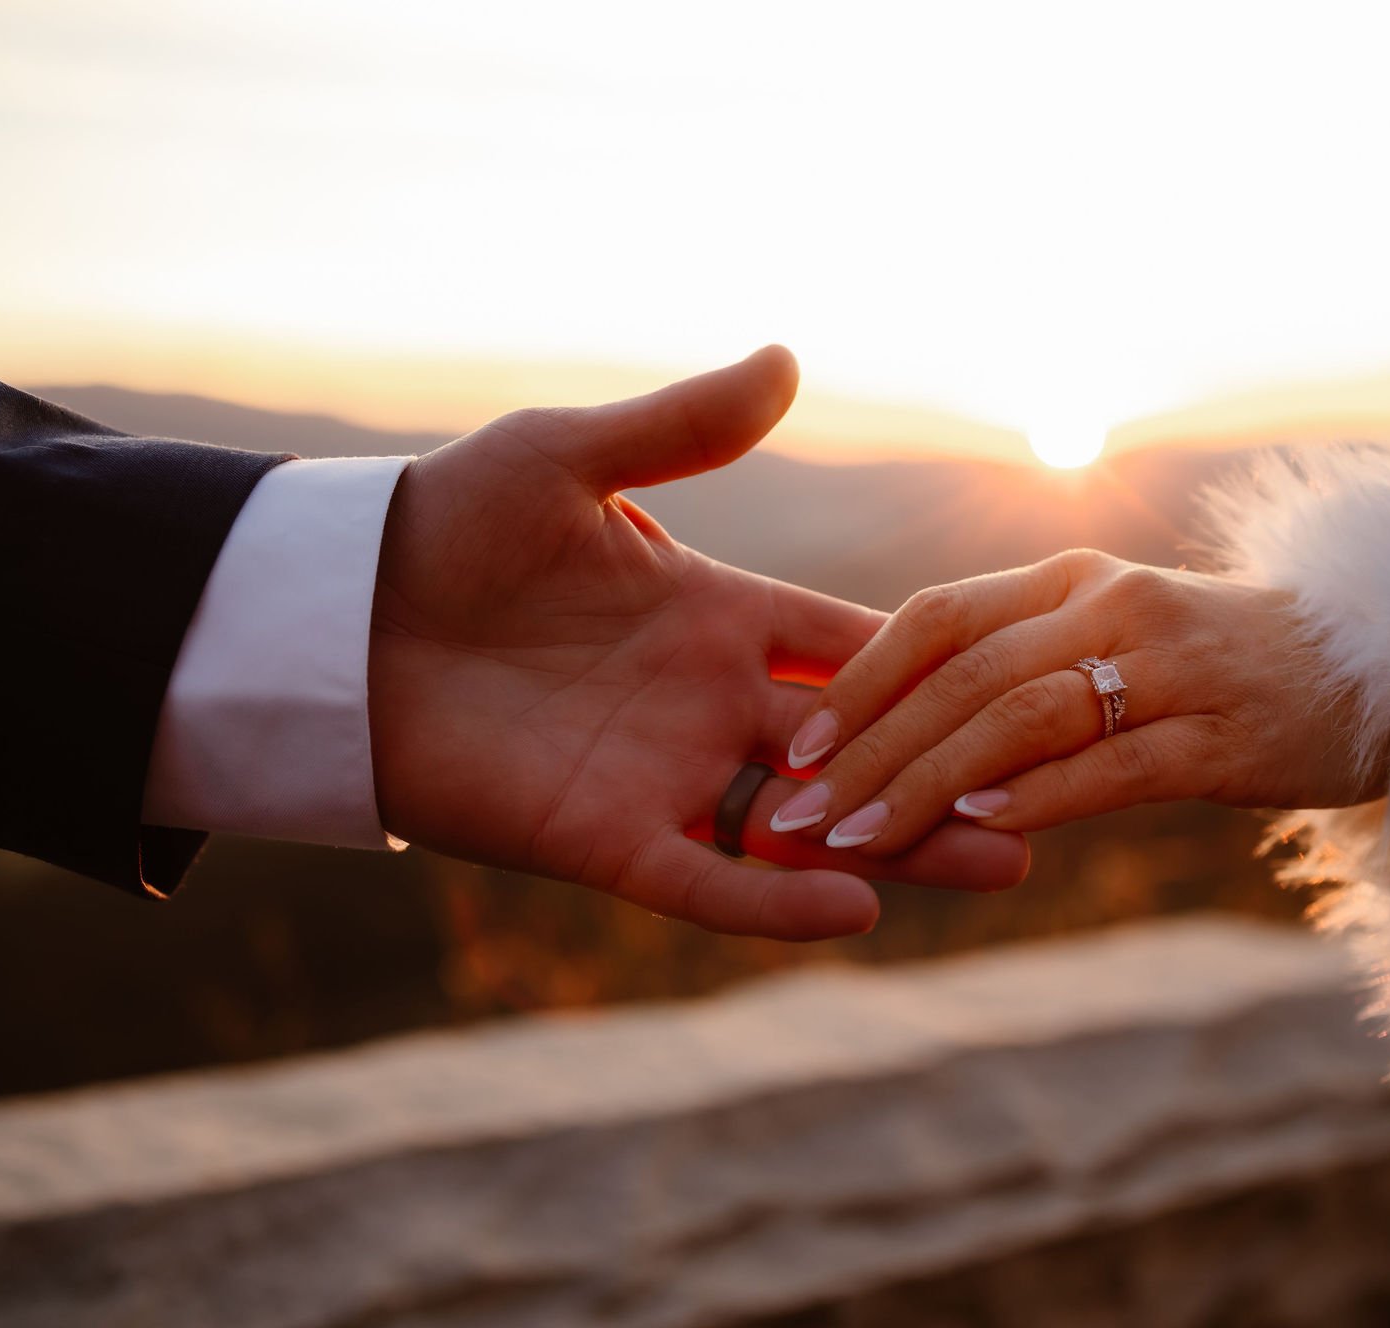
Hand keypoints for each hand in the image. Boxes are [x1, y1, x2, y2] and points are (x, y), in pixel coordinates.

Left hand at [366, 347, 1028, 938]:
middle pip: (859, 747)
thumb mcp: (570, 460)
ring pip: (806, 827)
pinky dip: (777, 901)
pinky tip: (859, 909)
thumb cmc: (447, 526)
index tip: (1033, 673)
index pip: (853, 647)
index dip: (935, 665)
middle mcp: (708, 704)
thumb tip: (790, 356)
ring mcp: (663, 776)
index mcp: (717, 616)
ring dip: (899, 846)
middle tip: (1051, 796)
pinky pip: (707, 879)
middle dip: (950, 770)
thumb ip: (682, 428)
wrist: (338, 617)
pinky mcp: (602, 837)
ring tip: (1002, 860)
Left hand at [764, 549, 1387, 855]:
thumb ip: (1019, 657)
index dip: (859, 680)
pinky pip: (1111, 763)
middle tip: (799, 814)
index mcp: (1071, 578)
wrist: (1380, 670)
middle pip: (962, 675)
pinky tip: (979, 826)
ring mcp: (1170, 668)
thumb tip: (902, 722)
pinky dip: (1039, 795)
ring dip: (928, 781)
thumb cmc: (1216, 663)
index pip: (937, 616)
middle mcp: (1113, 606)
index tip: (796, 745)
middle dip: (869, 749)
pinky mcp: (1221, 736)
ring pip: (1020, 719)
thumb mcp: (1112, 631)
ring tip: (860, 836)